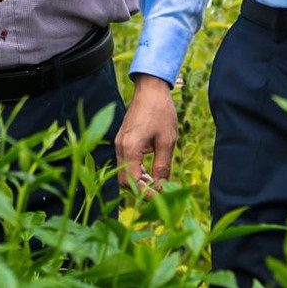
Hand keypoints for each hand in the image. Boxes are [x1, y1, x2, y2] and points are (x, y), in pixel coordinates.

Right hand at [115, 73, 177, 190]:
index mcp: (130, 148)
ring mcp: (119, 143)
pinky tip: (150, 172)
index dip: (145, 194)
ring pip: (124, 172)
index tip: (161, 198)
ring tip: (157, 184)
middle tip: (159, 194)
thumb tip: (162, 188)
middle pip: (124, 181)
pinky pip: (125, 163)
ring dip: (139, 182)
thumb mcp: (167, 141)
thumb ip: (162, 166)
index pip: (132, 182)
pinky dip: (136, 171)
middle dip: (141, 191)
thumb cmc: (161, 112)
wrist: (150, 88)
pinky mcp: (122, 140)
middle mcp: (120, 147)